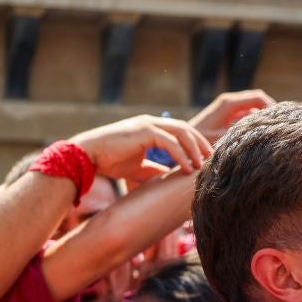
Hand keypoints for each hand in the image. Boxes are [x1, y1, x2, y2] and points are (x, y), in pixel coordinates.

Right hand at [70, 115, 211, 178]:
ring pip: (181, 133)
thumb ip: (154, 169)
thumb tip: (169, 178)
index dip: (196, 144)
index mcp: (152, 129)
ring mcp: (148, 125)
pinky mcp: (143, 132)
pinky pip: (169, 142)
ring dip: (195, 149)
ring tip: (203, 166)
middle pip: (186, 129)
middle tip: (214, 160)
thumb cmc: (108, 161)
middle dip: (202, 144)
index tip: (208, 159)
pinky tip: (188, 168)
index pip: (181, 132)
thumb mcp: (138, 167)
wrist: (86, 156)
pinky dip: (181, 155)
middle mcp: (152, 123)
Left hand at [189, 89, 275, 143]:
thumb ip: (242, 131)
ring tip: (271, 131)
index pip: (258, 97)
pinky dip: (255, 120)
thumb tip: (262, 130)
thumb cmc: (201, 141)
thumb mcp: (223, 138)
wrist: (184, 143)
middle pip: (258, 99)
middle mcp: (230, 102)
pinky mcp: (228, 114)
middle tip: (279, 126)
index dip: (272, 106)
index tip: (280, 120)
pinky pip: (247, 113)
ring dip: (262, 116)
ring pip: (253, 107)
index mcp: (229, 103)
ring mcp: (229, 107)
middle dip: (269, 111)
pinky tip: (259, 133)